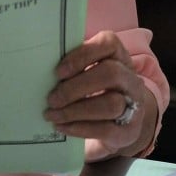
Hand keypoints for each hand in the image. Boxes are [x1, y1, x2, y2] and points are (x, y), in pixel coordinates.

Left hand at [44, 30, 152, 157]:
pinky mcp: (128, 132)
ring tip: (52, 115)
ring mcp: (134, 106)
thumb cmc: (95, 91)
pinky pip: (106, 129)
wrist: (119, 124)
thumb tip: (41, 67)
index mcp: (119, 57)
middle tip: (51, 99)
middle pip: (110, 74)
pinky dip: (79, 128)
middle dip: (75, 87)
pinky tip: (62, 127)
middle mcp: (131, 79)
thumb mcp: (88, 73)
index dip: (83, 55)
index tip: (58, 72)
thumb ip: (73, 66)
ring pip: (110, 104)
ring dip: (75, 111)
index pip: (109, 43)